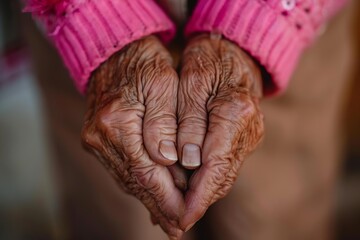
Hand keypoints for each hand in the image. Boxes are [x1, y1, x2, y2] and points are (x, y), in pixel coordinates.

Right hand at [81, 36, 183, 238]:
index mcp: (117, 123)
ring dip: (151, 199)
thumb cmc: (145, 64)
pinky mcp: (99, 140)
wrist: (115, 52)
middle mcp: (101, 137)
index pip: (146, 173)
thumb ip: (163, 124)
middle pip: (135, 182)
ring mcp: (97, 140)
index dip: (167, 199)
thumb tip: (165, 161)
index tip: (185, 218)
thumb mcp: (162, 85)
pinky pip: (123, 170)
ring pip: (128, 180)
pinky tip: (153, 197)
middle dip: (160, 206)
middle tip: (178, 228)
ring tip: (170, 219)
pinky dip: (140, 185)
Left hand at [177, 34, 264, 230]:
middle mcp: (248, 130)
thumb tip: (186, 161)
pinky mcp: (243, 137)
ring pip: (223, 175)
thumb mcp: (193, 83)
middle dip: (197, 203)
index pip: (216, 166)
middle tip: (173, 223)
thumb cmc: (209, 60)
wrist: (234, 50)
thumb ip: (190, 122)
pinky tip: (188, 190)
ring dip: (200, 196)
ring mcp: (248, 135)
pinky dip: (205, 181)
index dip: (198, 197)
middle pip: (221, 177)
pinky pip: (223, 166)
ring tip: (176, 213)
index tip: (181, 218)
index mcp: (235, 114)